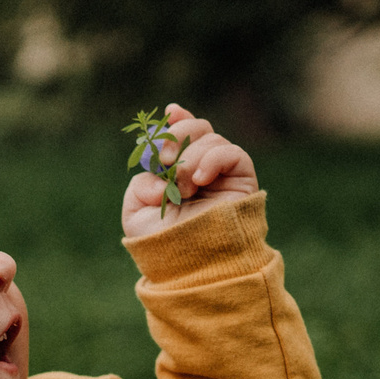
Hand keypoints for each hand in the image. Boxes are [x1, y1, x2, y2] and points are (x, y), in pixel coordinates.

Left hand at [121, 103, 257, 238]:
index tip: (169, 112)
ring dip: (191, 157)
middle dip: (178, 136)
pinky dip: (213, 159)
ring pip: (212, 138)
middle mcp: (201, 171)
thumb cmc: (162, 245)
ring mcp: (223, 176)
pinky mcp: (242, 182)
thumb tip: (160, 173)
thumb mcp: (137, 213)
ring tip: (183, 187)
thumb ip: (140, 183)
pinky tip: (200, 180)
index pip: (182, 136)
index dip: (178, 120)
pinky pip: (233, 153)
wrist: (190, 266)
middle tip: (166, 160)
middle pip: (197, 128)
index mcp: (178, 174)